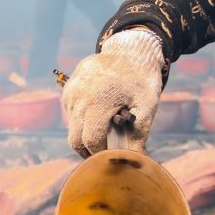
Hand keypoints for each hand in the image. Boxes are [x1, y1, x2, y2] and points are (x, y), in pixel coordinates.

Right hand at [63, 29, 165, 156]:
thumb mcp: (146, 107)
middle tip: (105, 155)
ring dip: (86, 135)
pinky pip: (71, 114)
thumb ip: (138, 137)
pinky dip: (83, 121)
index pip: (90, 141)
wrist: (129, 50)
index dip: (100, 155)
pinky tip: (99, 114)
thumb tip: (138, 164)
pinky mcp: (68, 89)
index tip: (112, 159)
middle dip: (89, 152)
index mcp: (98, 101)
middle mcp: (79, 97)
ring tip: (106, 130)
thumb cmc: (141, 80)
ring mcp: (71, 92)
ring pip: (73, 127)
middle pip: (75, 140)